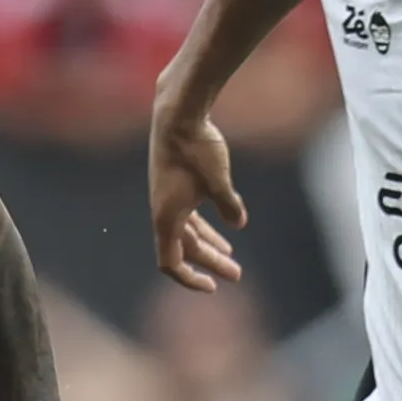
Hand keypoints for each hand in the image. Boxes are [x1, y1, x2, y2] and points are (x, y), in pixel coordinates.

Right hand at [147, 99, 248, 291]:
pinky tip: (226, 224)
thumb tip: (238, 224)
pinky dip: (205, 225)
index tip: (213, 286)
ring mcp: (167, 199)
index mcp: (166, 218)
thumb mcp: (219, 181)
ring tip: (231, 255)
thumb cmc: (196, 148)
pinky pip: (188, 215)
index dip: (190, 279)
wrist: (177, 114)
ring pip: (187, 232)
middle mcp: (163, 212)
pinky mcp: (173, 185)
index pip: (171, 263)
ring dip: (208, 245)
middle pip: (186, 250)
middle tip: (237, 274)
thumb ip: (229, 206)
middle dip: (211, 263)